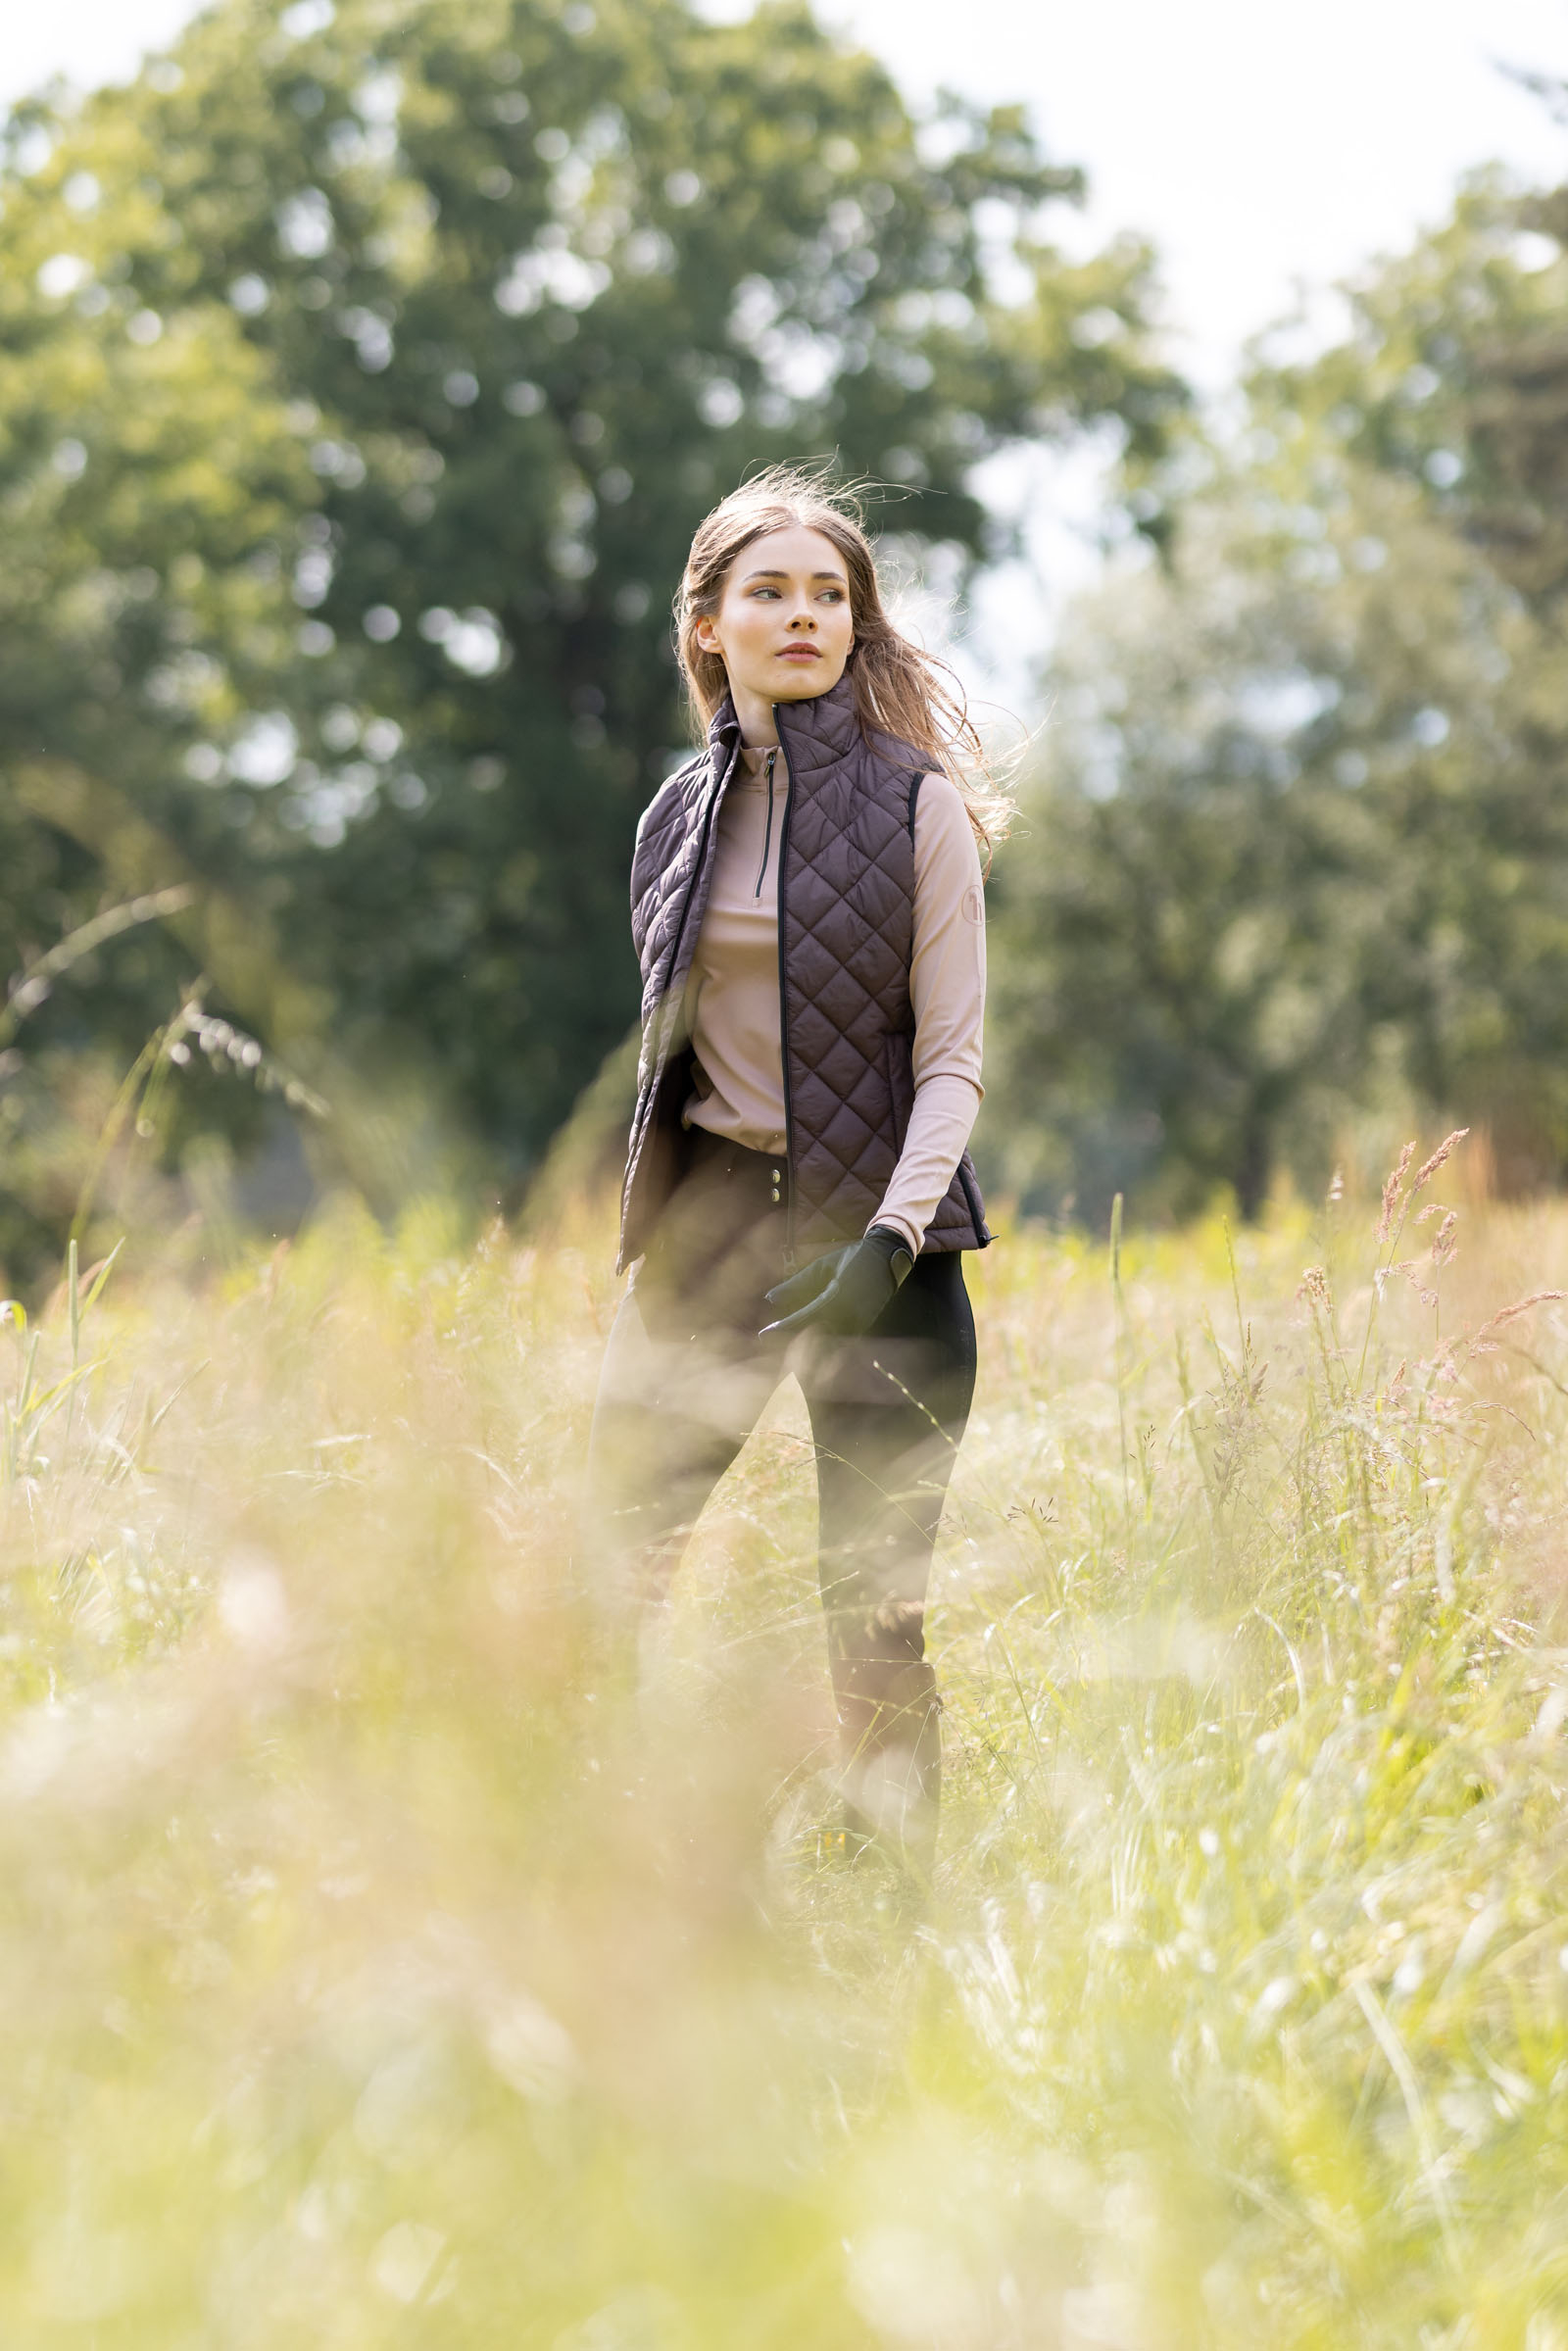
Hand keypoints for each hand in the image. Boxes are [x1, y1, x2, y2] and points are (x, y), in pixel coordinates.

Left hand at [760, 1225, 914, 1338]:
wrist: (887, 1259)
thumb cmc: (850, 1259)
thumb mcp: (822, 1267)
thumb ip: (796, 1283)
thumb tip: (769, 1299)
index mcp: (836, 1295)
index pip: (804, 1317)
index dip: (783, 1327)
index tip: (763, 1334)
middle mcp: (848, 1313)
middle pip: (814, 1336)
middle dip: (792, 1340)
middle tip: (769, 1343)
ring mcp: (858, 1322)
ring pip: (827, 1342)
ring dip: (807, 1345)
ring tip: (784, 1346)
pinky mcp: (863, 1326)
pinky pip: (839, 1340)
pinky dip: (823, 1342)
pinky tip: (807, 1340)